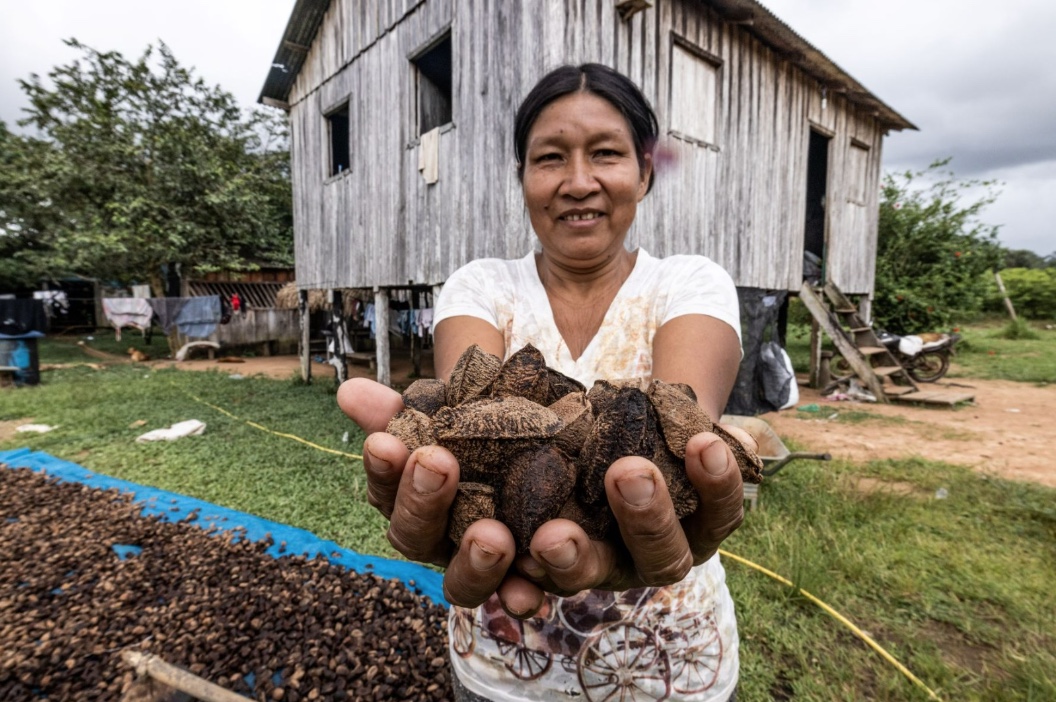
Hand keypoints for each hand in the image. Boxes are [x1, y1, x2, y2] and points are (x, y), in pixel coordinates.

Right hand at [337, 378, 519, 607]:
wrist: (556, 456)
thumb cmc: (492, 436)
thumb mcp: (460, 413)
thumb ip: (409, 408)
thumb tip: (349, 391)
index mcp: (413, 500)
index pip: (385, 489)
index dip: (383, 468)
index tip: (384, 441)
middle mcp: (439, 543)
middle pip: (415, 536)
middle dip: (424, 501)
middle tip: (438, 462)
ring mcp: (479, 570)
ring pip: (462, 582)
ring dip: (475, 561)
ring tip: (492, 535)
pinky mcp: (526, 585)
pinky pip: (520, 600)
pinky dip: (522, 597)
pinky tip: (531, 593)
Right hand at [338, 378, 748, 615]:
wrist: (632, 439)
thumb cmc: (538, 439)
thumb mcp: (483, 418)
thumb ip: (424, 412)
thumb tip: (350, 394)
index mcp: (481, 536)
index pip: (423, 538)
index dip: (413, 501)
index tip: (415, 452)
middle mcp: (540, 564)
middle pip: (490, 581)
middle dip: (482, 553)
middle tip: (487, 522)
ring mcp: (617, 558)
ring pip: (607, 569)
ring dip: (613, 529)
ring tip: (621, 473)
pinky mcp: (687, 533)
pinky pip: (709, 519)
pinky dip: (713, 483)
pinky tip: (705, 439)